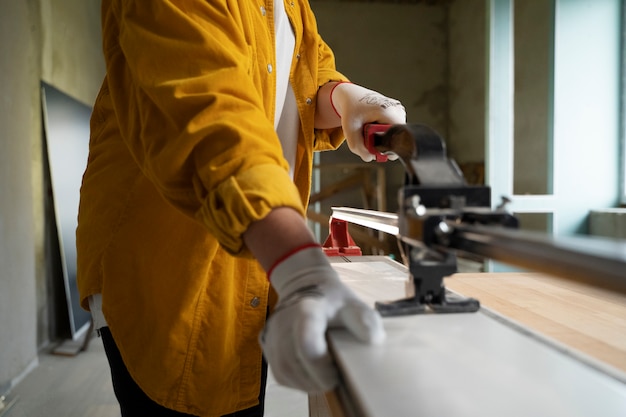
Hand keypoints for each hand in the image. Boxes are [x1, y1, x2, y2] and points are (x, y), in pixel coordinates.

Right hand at [260, 245, 384, 392]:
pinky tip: (311, 375)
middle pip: (293, 362)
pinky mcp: (266, 344)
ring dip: (307, 383)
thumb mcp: (353, 303)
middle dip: (317, 379)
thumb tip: (372, 340)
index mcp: (307, 309)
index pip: (306, 342)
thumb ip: (365, 320)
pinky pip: (280, 372)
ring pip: (285, 371)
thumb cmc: (332, 299)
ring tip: (325, 378)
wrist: (303, 285)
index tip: (337, 373)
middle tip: (336, 379)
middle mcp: (283, 321)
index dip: (320, 366)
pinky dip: (297, 381)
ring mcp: (271, 334)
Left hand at [331, 83, 405, 160]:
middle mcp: (398, 110)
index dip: (383, 147)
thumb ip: (357, 146)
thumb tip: (369, 158)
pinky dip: (383, 132)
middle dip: (380, 142)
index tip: (370, 143)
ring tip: (369, 128)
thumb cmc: (351, 110)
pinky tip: (374, 125)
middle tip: (366, 134)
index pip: (395, 139)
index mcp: (389, 112)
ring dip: (380, 137)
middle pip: (394, 138)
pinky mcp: (399, 113)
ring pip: (393, 135)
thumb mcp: (349, 129)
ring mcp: (400, 111)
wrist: (352, 96)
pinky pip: (393, 130)